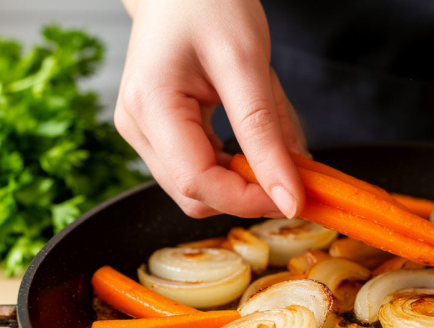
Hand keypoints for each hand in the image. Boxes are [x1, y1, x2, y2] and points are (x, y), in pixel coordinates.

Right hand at [115, 0, 306, 218]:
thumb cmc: (209, 3)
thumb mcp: (248, 65)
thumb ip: (267, 134)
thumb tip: (289, 196)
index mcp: (150, 106)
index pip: (198, 183)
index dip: (250, 200)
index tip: (295, 197)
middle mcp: (138, 126)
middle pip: (195, 195)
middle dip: (248, 194)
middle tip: (294, 175)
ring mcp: (144, 132)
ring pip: (200, 188)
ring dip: (244, 182)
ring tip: (274, 149)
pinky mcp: (159, 133)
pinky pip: (201, 169)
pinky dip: (235, 167)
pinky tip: (256, 146)